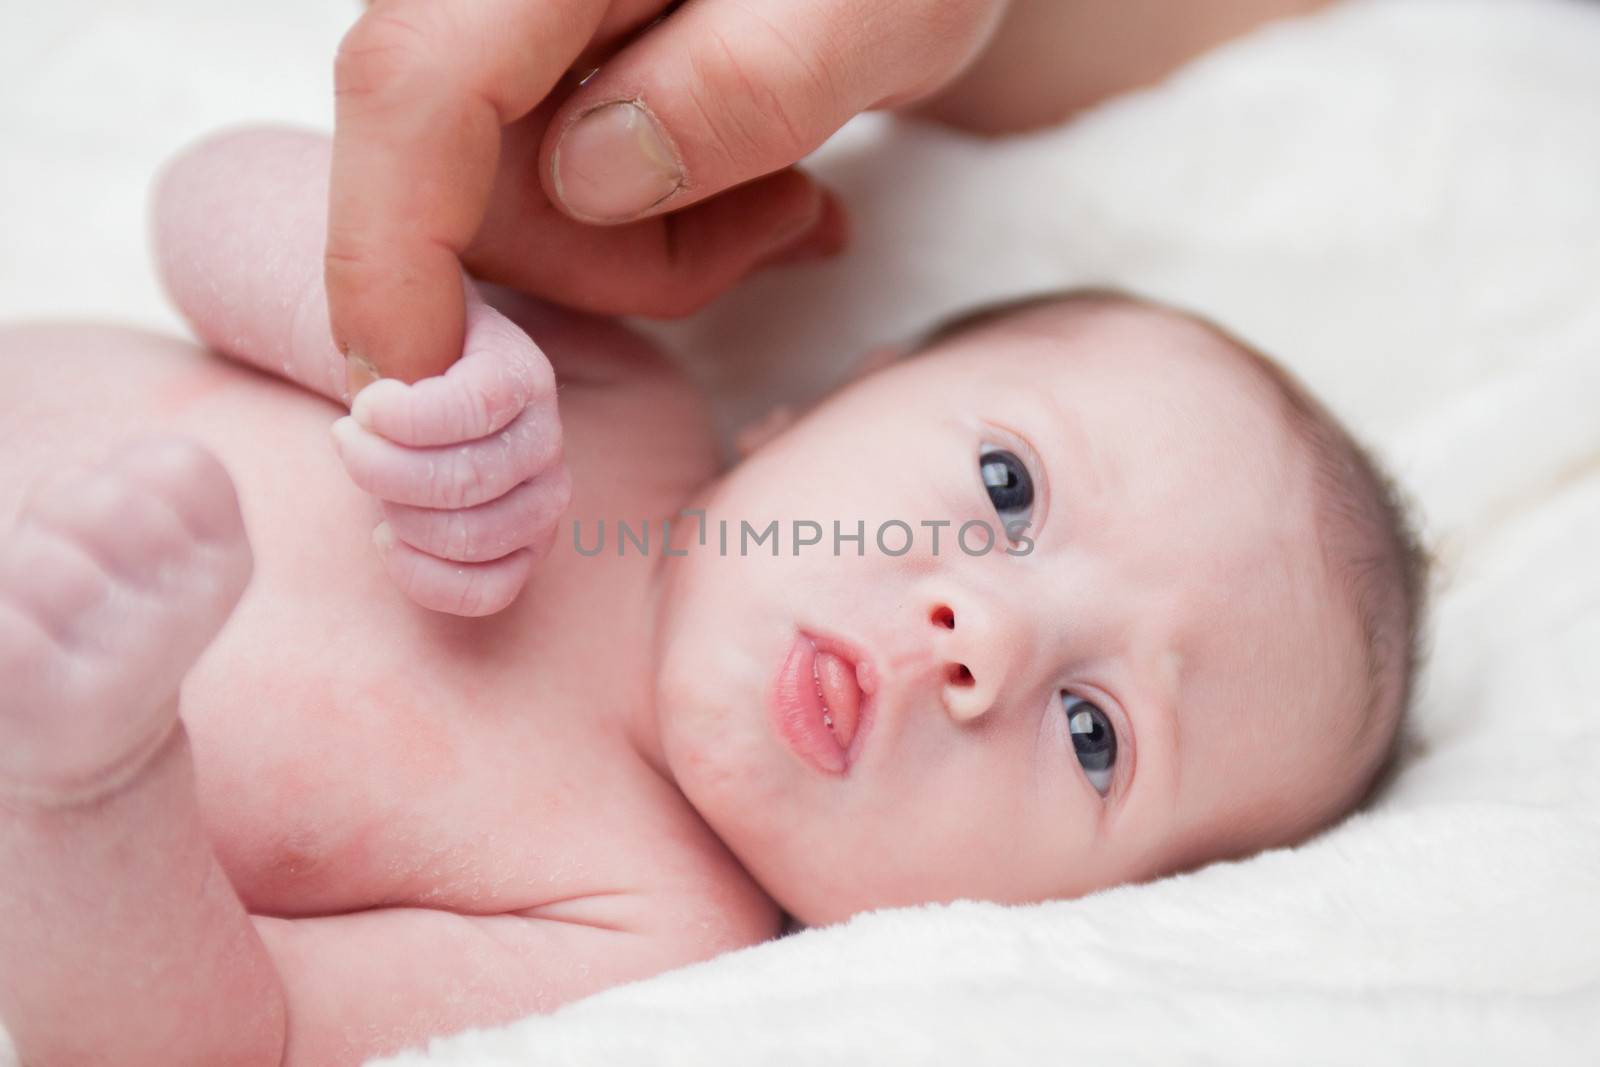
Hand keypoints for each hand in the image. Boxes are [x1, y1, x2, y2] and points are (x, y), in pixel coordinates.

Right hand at [326, 0, 1007, 387]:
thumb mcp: (874, 12)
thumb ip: (743, 84)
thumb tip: (589, 178)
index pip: (413, 81)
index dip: (391, 249)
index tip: (425, 391)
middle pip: (458, 171)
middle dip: (610, 258)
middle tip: (786, 229)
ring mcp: (519, 24)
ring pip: (513, 200)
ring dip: (653, 249)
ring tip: (800, 203)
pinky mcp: (551, 68)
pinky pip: (558, 185)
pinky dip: (658, 224)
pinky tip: (770, 190)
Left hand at [330, 286, 569, 617]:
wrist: (433, 381)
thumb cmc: (410, 352)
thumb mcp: (405, 316)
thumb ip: (388, 311)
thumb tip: (368, 365)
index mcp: (523, 375)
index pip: (479, 405)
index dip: (409, 417)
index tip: (362, 407)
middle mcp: (546, 440)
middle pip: (470, 478)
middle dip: (383, 469)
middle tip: (344, 441)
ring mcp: (544, 501)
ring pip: (475, 537)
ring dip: (401, 519)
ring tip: (371, 491)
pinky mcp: (528, 549)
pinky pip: (489, 590)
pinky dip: (426, 577)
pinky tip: (386, 538)